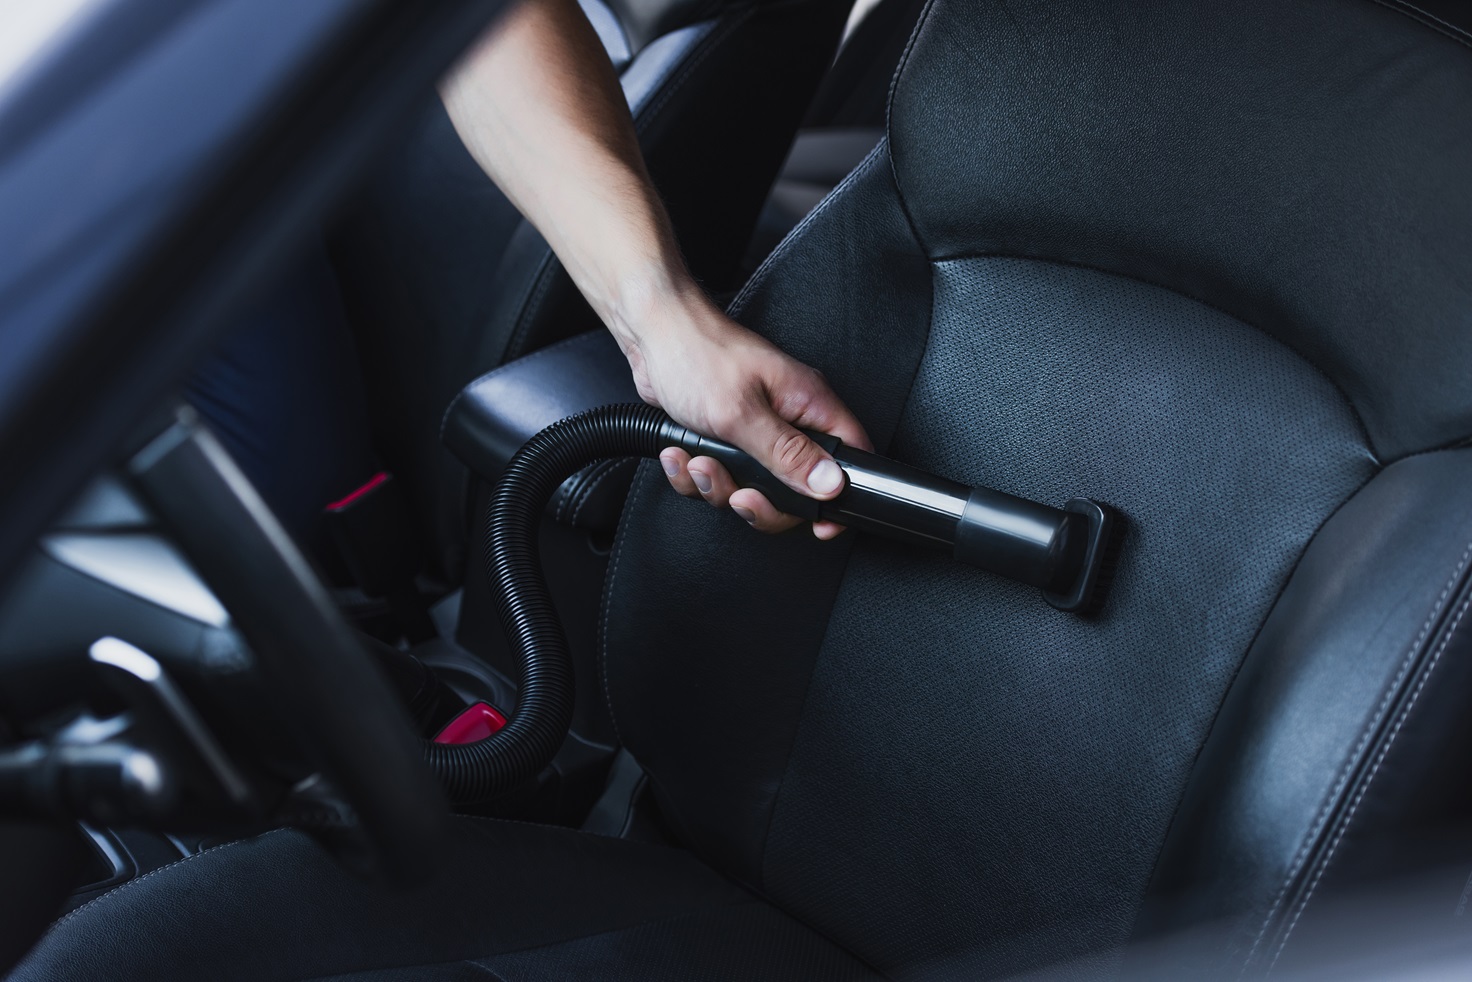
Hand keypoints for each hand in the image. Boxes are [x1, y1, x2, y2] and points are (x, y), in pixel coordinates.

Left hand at [611, 282, 871, 538]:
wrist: (651, 334)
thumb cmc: (697, 354)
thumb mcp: (742, 413)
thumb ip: (786, 454)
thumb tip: (830, 484)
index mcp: (808, 405)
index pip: (849, 457)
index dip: (837, 496)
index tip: (818, 525)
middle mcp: (789, 418)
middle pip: (796, 488)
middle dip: (759, 501)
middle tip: (738, 494)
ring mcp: (757, 429)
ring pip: (752, 487)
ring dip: (718, 486)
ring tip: (698, 461)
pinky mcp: (726, 436)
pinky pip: (721, 476)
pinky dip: (695, 475)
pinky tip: (680, 454)